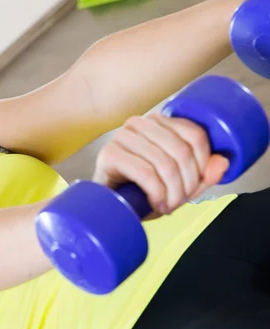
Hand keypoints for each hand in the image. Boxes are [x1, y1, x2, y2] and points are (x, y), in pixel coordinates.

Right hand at [93, 113, 229, 215]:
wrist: (105, 206)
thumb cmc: (139, 192)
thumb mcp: (177, 184)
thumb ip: (202, 175)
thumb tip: (223, 163)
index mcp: (158, 122)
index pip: (194, 134)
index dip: (203, 163)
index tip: (196, 186)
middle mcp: (138, 123)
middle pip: (181, 150)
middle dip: (186, 183)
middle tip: (179, 202)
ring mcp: (121, 137)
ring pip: (164, 162)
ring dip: (172, 192)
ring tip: (168, 206)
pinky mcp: (108, 155)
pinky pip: (145, 172)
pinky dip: (156, 192)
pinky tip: (156, 204)